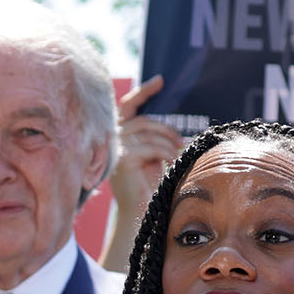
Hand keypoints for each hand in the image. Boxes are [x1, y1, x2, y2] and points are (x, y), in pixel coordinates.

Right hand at [110, 75, 184, 211]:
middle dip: (165, 127)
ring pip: (147, 132)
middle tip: (181, 140)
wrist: (140, 212)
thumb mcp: (152, 155)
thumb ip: (154, 137)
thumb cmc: (148, 186)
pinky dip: (164, 152)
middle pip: (141, 120)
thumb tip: (173, 122)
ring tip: (178, 153)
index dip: (143, 91)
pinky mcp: (123, 160)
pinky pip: (149, 146)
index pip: (128, 106)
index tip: (161, 81)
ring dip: (167, 141)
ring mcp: (115, 149)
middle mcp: (112, 140)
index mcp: (118, 136)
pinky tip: (172, 160)